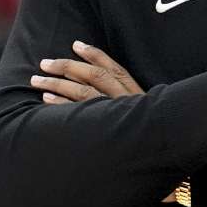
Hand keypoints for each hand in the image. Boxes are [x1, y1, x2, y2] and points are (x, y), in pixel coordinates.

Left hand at [31, 42, 178, 202]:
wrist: (168, 161)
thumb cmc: (154, 142)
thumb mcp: (146, 115)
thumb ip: (129, 104)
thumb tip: (105, 94)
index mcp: (137, 94)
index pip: (114, 68)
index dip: (95, 55)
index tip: (76, 44)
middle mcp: (127, 101)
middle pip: (94, 76)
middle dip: (67, 66)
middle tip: (44, 63)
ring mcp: (117, 116)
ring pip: (84, 92)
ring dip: (58, 84)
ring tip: (37, 81)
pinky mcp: (107, 131)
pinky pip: (80, 114)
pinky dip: (62, 105)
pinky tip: (46, 101)